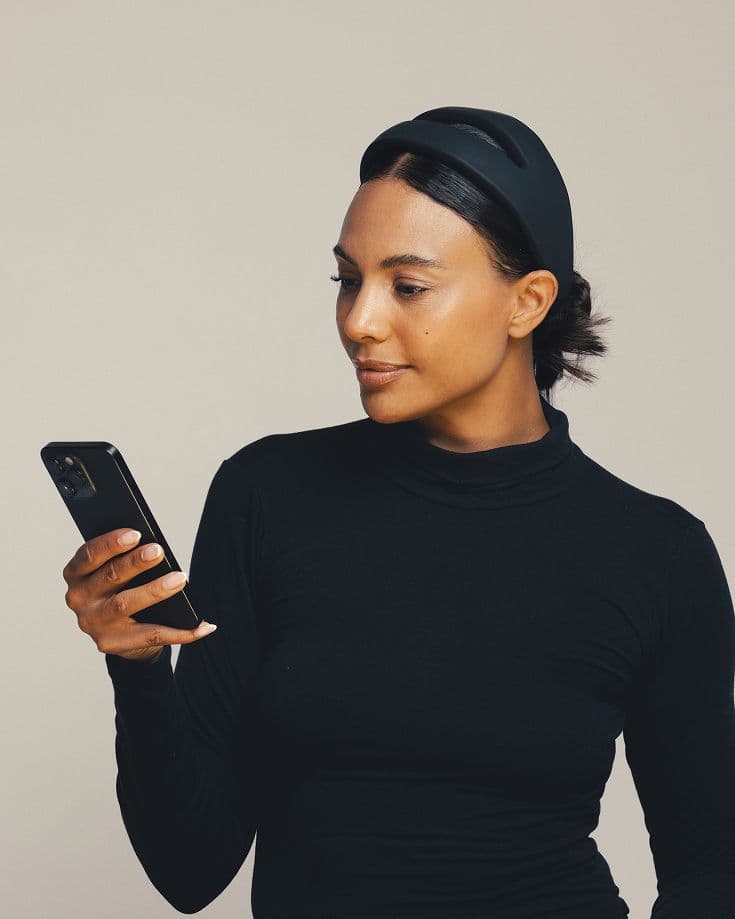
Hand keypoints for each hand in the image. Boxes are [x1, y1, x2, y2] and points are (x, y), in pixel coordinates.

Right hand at [62, 528, 215, 662]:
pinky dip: (182, 632)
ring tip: (180, 579)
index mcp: (76, 573)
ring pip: (125, 604)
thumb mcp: (116, 571)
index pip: (89, 555)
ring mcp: (93, 623)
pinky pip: (151, 635)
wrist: (119, 632)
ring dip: (155, 590)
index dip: (110, 543)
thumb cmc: (120, 588)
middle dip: (135, 562)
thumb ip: (124, 558)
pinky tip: (204, 625)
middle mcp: (78, 598)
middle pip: (110, 577)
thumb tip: (155, 548)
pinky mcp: (110, 644)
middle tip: (158, 551)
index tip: (136, 533)